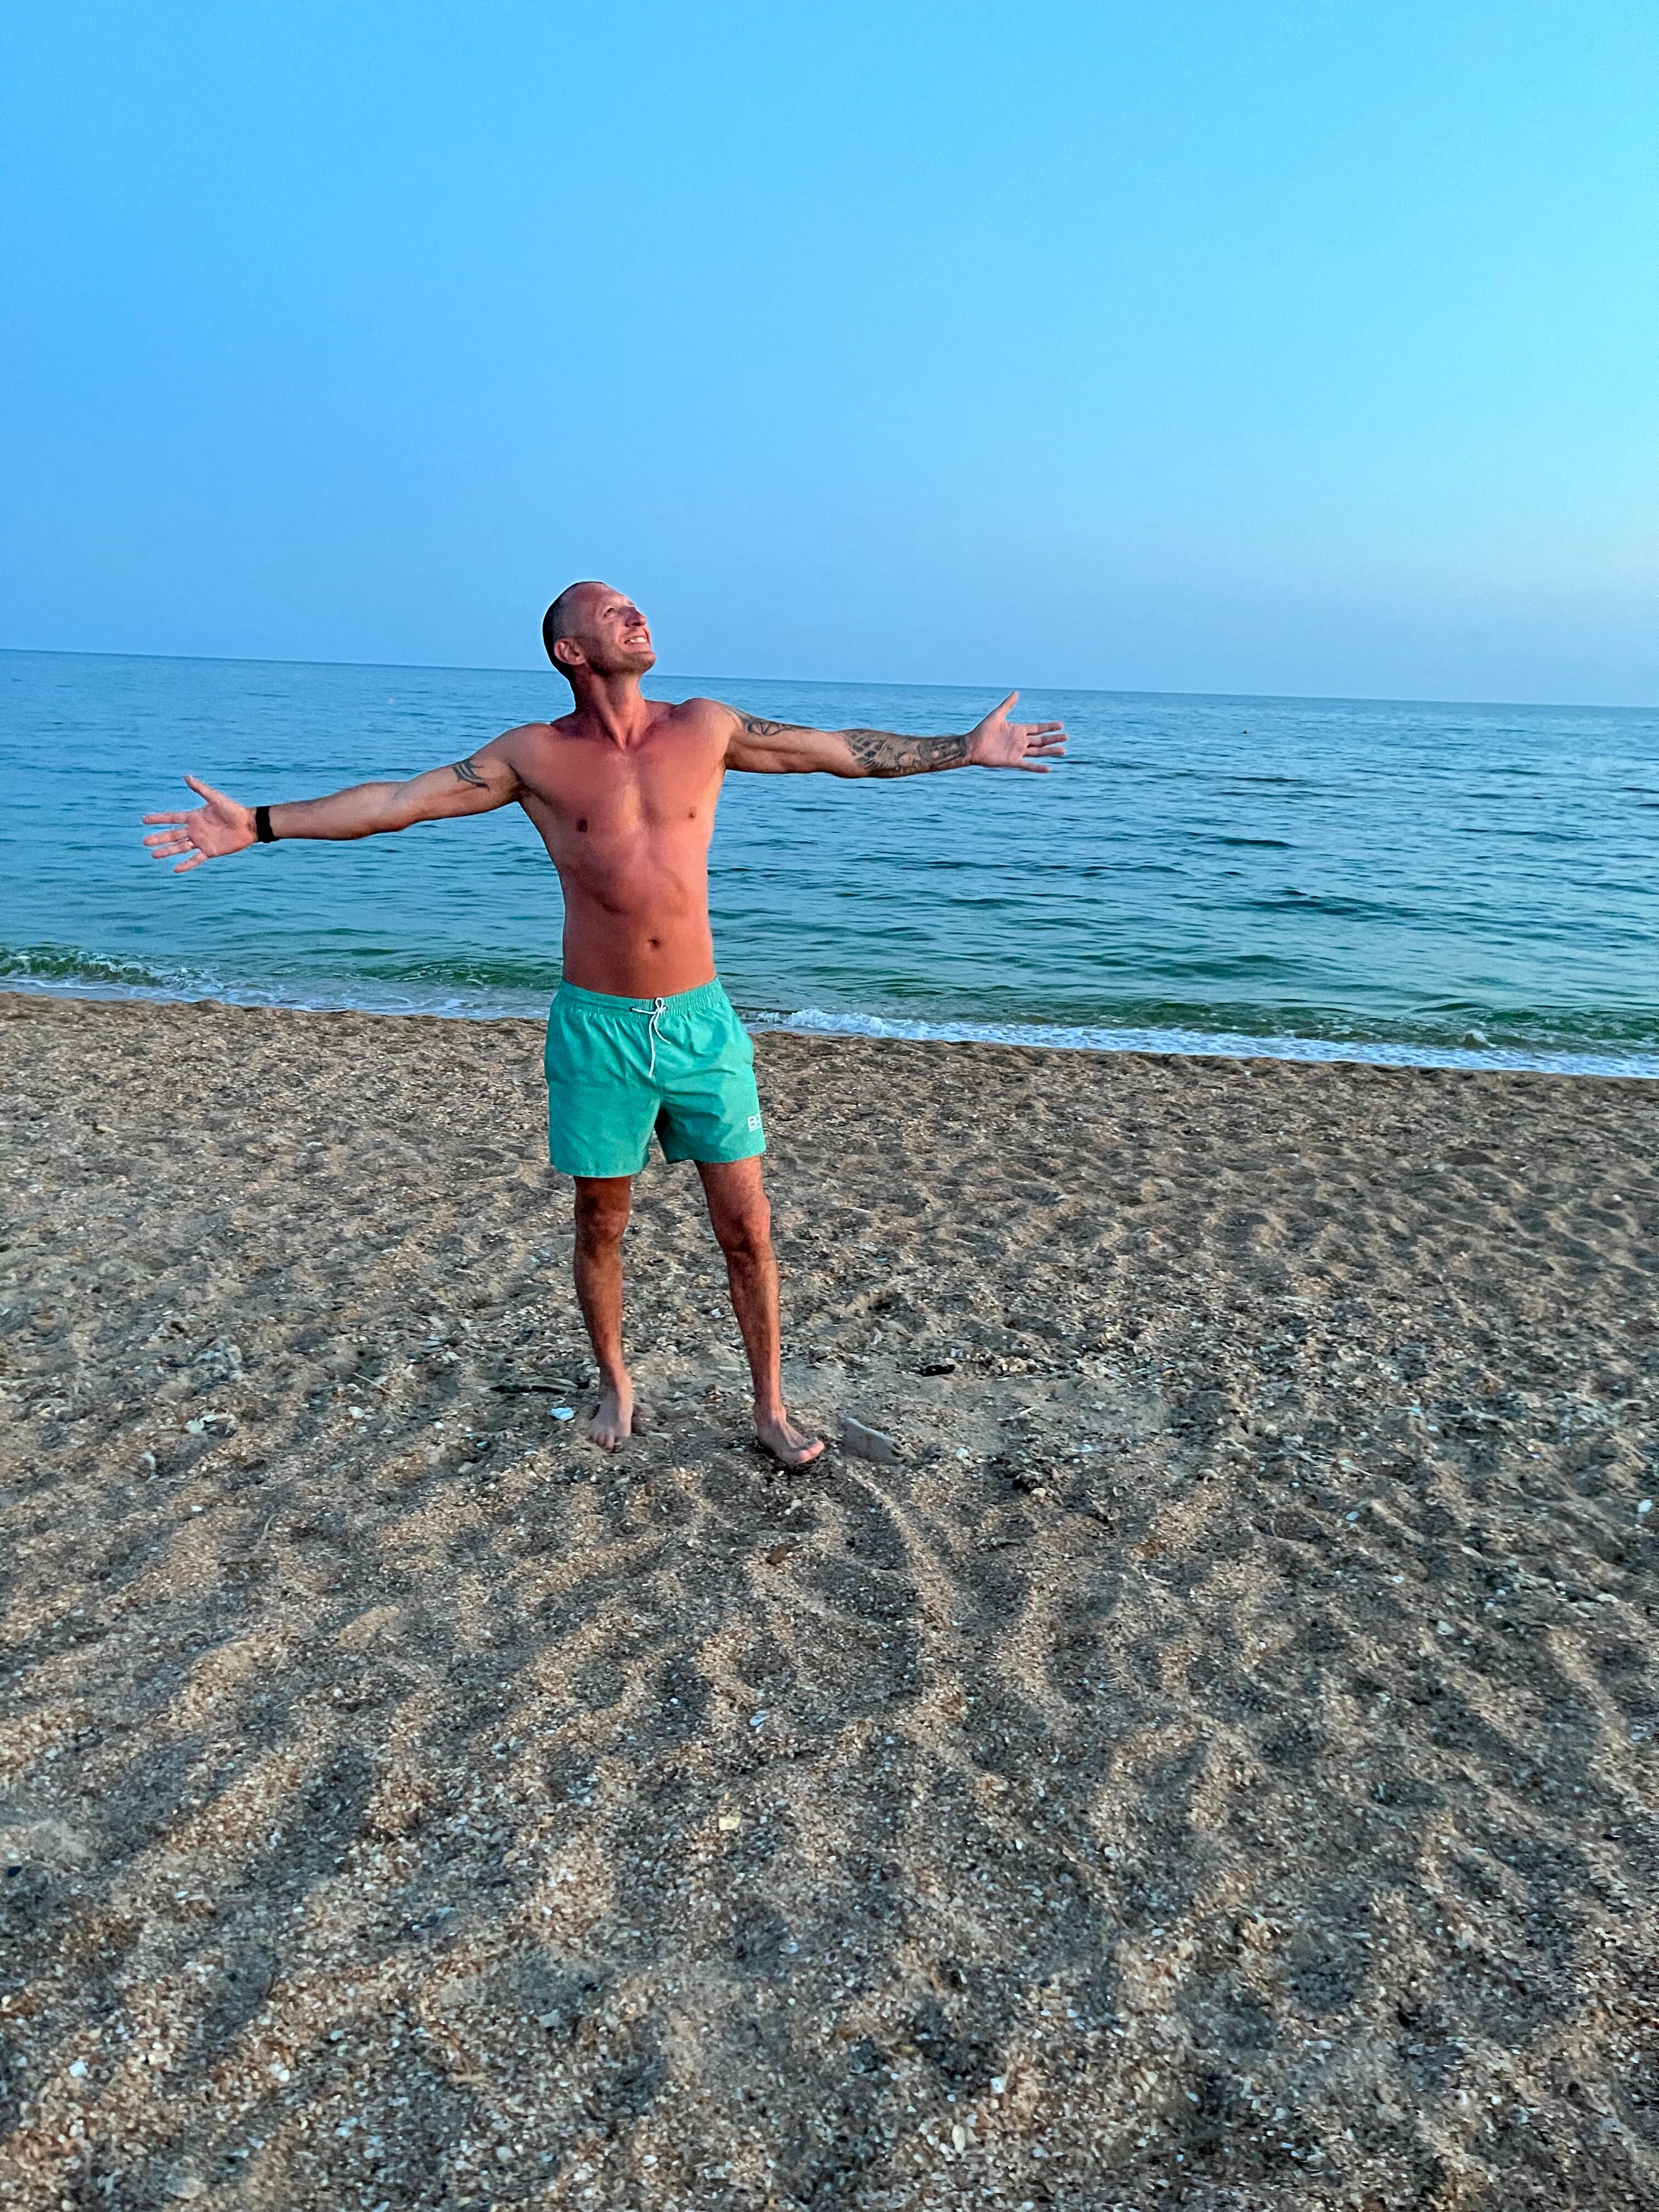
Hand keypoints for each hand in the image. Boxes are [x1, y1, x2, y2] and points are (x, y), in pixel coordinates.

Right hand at [141, 775, 256, 872]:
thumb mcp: (215, 798)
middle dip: (158, 838)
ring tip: (153, 855)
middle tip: (144, 842)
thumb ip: (200, 789)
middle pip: (172, 835)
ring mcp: (201, 841)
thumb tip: (186, 776)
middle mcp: (195, 830)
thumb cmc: (233, 810)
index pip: (172, 818)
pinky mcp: (210, 851)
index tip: (144, 820)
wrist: (248, 825)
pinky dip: (186, 864)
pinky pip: (195, 859)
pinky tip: (175, 869)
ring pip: (180, 848)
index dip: (158, 819)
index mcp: (194, 817)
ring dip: (167, 851)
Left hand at [966, 692, 1066, 771]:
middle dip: (1053, 738)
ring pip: (1038, 752)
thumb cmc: (982, 730)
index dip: (1049, 726)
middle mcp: (1020, 741)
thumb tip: (1016, 692)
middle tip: (1067, 737)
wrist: (972, 746)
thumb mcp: (997, 715)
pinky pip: (1028, 765)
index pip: (1037, 728)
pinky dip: (1038, 767)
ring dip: (1050, 752)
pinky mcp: (1013, 761)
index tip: (1061, 725)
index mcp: (1018, 730)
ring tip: (1063, 751)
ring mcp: (1017, 752)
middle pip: (1041, 740)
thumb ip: (1008, 705)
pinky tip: (1049, 768)